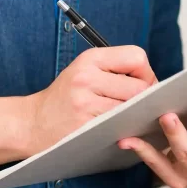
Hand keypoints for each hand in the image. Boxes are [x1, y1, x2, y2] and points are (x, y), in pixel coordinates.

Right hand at [27, 46, 156, 154]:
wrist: (32, 123)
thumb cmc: (66, 98)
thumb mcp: (84, 71)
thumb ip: (115, 71)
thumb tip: (154, 83)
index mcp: (90, 59)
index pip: (136, 57)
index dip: (146, 73)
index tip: (142, 85)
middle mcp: (86, 77)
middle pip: (140, 87)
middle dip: (146, 99)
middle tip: (138, 107)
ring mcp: (85, 103)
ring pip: (132, 109)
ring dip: (136, 116)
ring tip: (128, 118)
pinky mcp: (84, 126)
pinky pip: (119, 127)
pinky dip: (125, 129)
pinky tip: (119, 130)